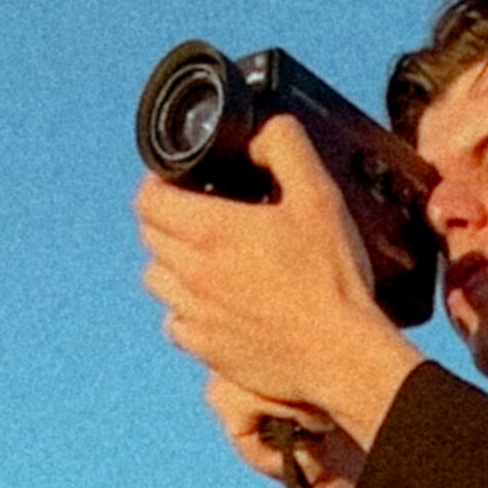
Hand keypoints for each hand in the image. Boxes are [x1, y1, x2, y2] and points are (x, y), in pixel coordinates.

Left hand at [138, 117, 421, 447]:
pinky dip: (185, 309)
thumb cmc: (331, 279)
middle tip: (196, 212)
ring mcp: (195, 316)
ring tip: (202, 257)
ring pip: (157, 280)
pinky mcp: (207, 351)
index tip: (178, 181)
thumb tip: (262, 130)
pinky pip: (175, 324)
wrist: (340, 357)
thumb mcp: (319, 196)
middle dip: (166, 218)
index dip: (157, 183)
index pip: (148, 200)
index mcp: (209, 232)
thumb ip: (286, 147)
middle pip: (150, 238)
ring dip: (171, 263)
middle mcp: (191, 275)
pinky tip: (214, 303)